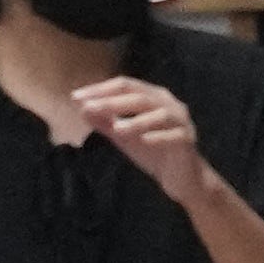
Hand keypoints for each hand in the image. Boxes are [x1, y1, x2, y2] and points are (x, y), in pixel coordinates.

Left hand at [73, 72, 207, 199]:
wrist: (181, 176)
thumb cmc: (152, 151)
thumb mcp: (123, 135)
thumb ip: (104, 121)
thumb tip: (81, 107)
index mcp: (153, 97)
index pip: (125, 86)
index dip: (101, 89)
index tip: (76, 98)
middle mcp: (170, 104)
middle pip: (141, 97)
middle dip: (113, 102)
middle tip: (89, 108)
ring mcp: (181, 122)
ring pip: (161, 115)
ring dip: (137, 121)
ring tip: (116, 128)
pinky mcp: (188, 141)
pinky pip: (175, 136)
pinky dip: (159, 137)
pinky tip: (145, 141)